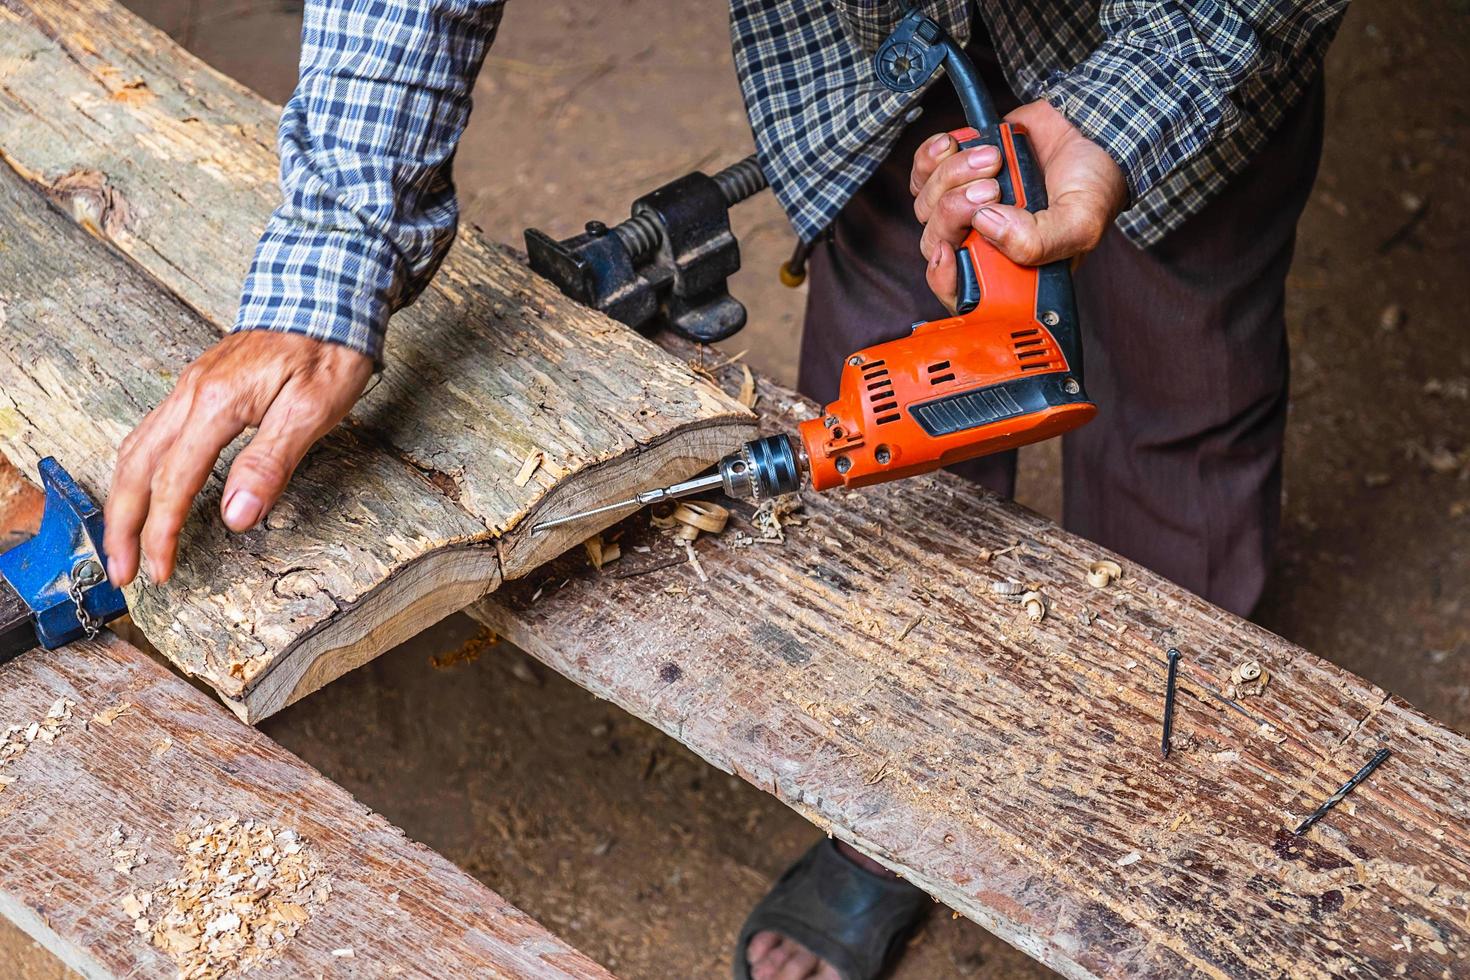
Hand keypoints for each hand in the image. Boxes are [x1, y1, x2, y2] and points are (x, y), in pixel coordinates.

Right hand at [105, 331, 373, 586]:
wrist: (327, 295)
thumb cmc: (328, 350)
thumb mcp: (312, 411)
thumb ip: (270, 463)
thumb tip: (237, 515)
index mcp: (216, 403)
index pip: (175, 482)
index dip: (164, 532)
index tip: (159, 570)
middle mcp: (191, 393)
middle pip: (136, 468)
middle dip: (123, 525)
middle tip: (124, 571)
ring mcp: (191, 386)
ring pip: (136, 448)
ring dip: (123, 499)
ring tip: (123, 541)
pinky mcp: (200, 384)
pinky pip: (152, 432)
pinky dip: (139, 469)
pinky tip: (143, 487)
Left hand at [910, 99, 1127, 309]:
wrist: (1090, 133)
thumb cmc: (1091, 186)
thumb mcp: (1080, 223)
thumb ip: (1039, 241)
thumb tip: (987, 225)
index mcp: (1008, 269)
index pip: (959, 291)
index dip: (944, 278)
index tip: (949, 251)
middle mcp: (980, 243)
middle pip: (935, 241)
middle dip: (955, 211)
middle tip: (992, 189)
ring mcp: (964, 209)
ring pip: (926, 205)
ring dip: (952, 176)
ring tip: (994, 158)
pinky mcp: (954, 175)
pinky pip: (921, 174)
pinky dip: (932, 158)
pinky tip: (956, 145)